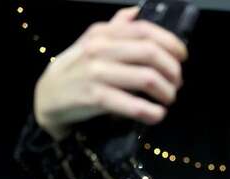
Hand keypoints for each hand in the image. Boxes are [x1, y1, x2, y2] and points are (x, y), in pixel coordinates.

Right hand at [33, 7, 187, 139]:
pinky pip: (133, 105)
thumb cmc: (78, 69)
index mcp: (103, 33)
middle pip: (151, 53)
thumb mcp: (93, 42)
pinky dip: (151, 112)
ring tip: (168, 100)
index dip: (171, 43)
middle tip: (177, 83)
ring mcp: (97, 73)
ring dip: (166, 92)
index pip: (145, 30)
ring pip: (147, 78)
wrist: (47, 95)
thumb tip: (136, 12)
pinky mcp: (94, 98)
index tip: (182, 57)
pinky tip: (156, 115)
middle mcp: (100, 49)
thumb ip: (116, 28)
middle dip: (172, 70)